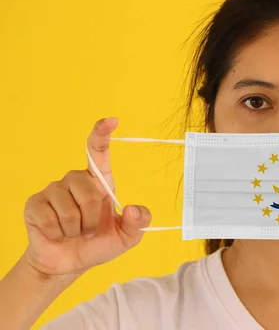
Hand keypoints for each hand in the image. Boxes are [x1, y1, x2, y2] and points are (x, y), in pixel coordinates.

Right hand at [22, 118, 151, 277]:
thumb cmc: (98, 244)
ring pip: (71, 209)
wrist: (68, 262)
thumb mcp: (127, 237)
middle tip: (90, 231)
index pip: (98, 151)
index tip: (111, 120)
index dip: (102, 134)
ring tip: (74, 232)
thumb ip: (139, 223)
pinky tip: (57, 233)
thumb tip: (133, 208)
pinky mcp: (35, 203)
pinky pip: (51, 218)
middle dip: (93, 219)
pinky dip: (59, 233)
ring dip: (76, 229)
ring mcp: (54, 190)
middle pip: (90, 193)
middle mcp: (75, 179)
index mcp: (99, 181)